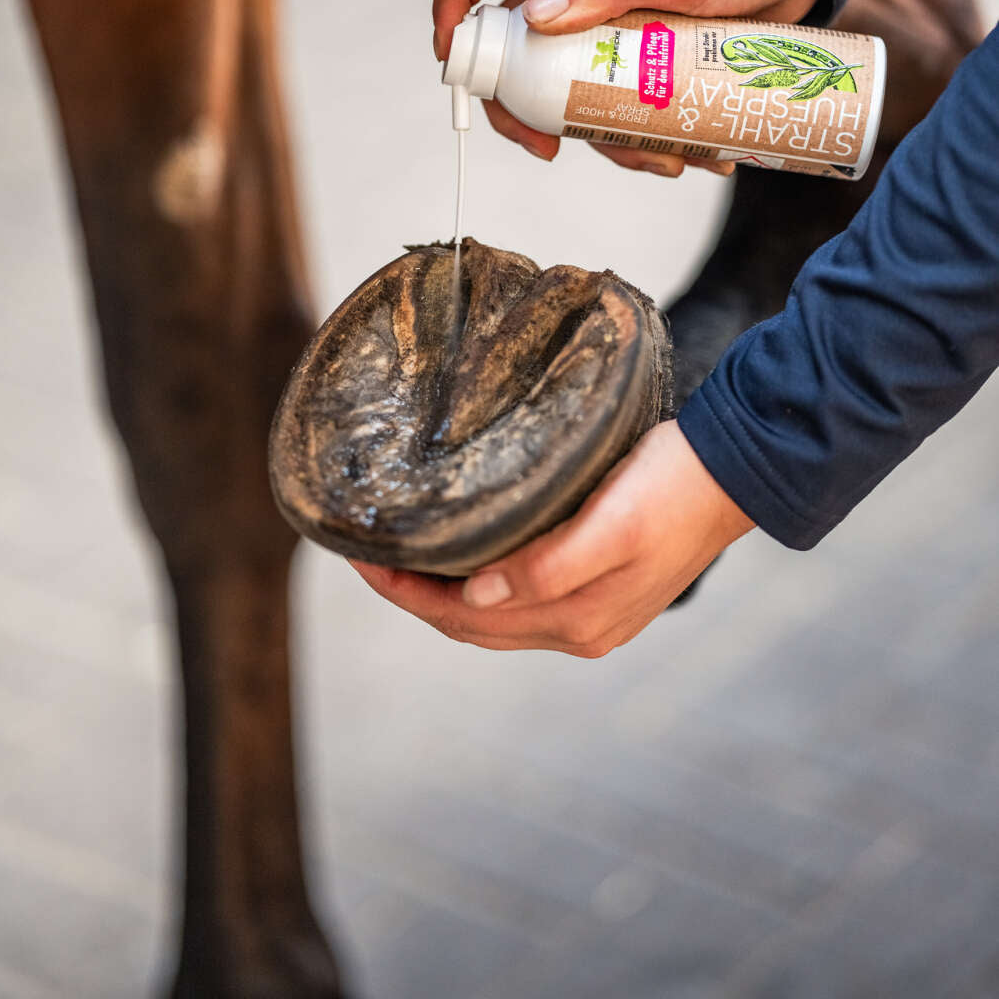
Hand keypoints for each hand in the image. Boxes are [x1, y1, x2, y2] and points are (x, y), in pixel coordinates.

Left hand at [350, 421, 754, 656]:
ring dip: (440, 591)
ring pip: (491, 615)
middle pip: (469, 624)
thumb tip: (478, 597)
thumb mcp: (613, 524)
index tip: (360, 554)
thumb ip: (549, 567)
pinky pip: (519, 599)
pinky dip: (478, 583)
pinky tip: (460, 552)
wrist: (737, 470)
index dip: (405, 592)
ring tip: (399, 551)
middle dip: (412, 592)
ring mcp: (591, 612)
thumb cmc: (675, 487)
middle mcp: (578, 628)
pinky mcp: (600, 587)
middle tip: (364, 549)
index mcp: (576, 620)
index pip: (462, 618)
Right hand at [432, 0, 823, 174]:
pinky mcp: (647, 61)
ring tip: (667, 162)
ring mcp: (611, 30)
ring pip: (573, 94)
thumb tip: (536, 17)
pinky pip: (625, 108)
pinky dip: (651, 140)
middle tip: (548, 150)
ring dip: (604, 139)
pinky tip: (698, 157)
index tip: (454, 56)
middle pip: (515, 52)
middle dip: (523, 110)